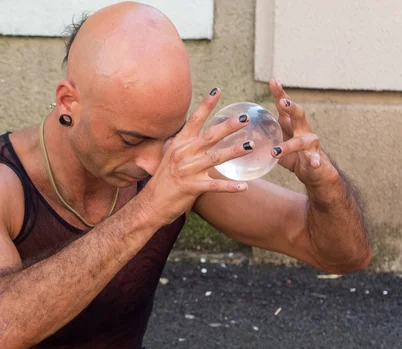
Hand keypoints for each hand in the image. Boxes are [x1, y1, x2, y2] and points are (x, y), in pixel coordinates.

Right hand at [140, 88, 253, 224]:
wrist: (150, 205)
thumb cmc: (164, 181)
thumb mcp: (171, 158)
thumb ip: (186, 147)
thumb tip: (201, 136)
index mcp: (178, 145)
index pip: (194, 121)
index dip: (206, 105)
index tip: (218, 91)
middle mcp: (182, 155)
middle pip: (209, 136)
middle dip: (228, 127)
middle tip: (245, 119)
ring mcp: (186, 171)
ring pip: (214, 158)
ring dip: (234, 152)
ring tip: (250, 146)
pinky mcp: (191, 188)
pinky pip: (214, 186)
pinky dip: (230, 187)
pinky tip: (244, 186)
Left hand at [269, 79, 338, 187]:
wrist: (313, 171)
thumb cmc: (292, 155)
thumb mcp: (275, 142)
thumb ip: (262, 137)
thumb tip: (236, 134)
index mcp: (290, 123)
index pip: (285, 106)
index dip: (280, 93)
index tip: (272, 81)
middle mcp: (302, 129)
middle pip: (298, 114)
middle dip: (291, 107)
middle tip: (282, 103)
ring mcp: (310, 143)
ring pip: (302, 140)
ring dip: (290, 145)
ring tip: (276, 151)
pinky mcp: (316, 157)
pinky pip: (315, 159)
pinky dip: (315, 160)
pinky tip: (314, 163)